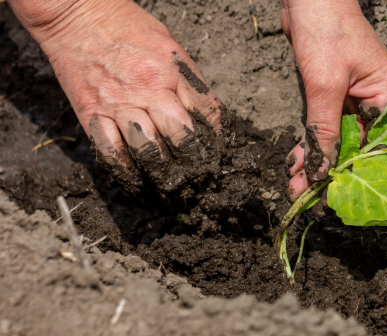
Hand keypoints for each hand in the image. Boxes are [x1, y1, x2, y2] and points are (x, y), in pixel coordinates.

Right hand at [8, 0, 224, 192]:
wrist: (76, 12)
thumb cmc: (127, 26)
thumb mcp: (170, 45)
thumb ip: (187, 79)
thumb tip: (206, 114)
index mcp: (172, 70)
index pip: (206, 111)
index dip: (216, 136)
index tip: (217, 151)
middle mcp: (149, 89)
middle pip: (181, 136)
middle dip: (194, 161)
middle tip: (199, 177)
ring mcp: (119, 103)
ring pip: (149, 151)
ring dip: (163, 172)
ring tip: (173, 185)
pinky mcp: (91, 112)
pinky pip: (110, 151)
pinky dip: (125, 170)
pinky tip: (136, 180)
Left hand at [281, 0, 386, 201]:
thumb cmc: (328, 30)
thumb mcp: (325, 84)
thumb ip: (325, 128)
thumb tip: (322, 169)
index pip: (385, 146)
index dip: (365, 175)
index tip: (345, 199)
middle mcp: (378, 102)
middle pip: (360, 148)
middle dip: (334, 174)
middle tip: (312, 201)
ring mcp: (355, 101)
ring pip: (339, 142)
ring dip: (316, 163)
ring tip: (296, 188)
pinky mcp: (333, 97)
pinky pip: (324, 129)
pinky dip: (310, 145)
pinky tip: (295, 164)